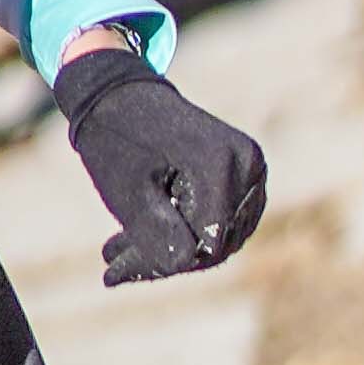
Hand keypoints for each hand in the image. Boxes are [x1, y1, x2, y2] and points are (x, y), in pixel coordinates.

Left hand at [59, 36, 265, 282]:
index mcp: (223, 163)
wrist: (122, 97)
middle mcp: (249, 165)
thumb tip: (189, 263)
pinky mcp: (246, 175)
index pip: (206, 244)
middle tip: (110, 260)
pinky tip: (135, 236)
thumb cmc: (119, 139)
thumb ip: (158, 232)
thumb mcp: (129, 192)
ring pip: (217, 238)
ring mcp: (253, 170)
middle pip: (215, 244)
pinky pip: (220, 222)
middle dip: (162, 258)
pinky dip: (181, 232)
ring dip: (169, 249)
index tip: (114, 267)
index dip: (163, 263)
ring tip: (116, 251)